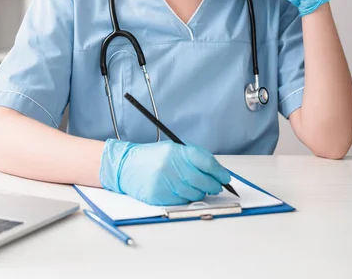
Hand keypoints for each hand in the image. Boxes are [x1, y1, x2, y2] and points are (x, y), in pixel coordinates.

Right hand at [99, 139, 230, 205]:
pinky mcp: (159, 196)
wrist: (126, 166)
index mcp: (176, 151)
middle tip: (216, 185)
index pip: (206, 162)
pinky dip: (187, 198)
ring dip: (201, 192)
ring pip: (195, 193)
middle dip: (214, 184)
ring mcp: (164, 182)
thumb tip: (216, 170)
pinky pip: (182, 201)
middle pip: (203, 180)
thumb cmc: (152, 157)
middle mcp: (170, 166)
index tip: (225, 177)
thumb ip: (194, 157)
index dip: (219, 171)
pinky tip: (183, 192)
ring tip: (197, 187)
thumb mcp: (172, 148)